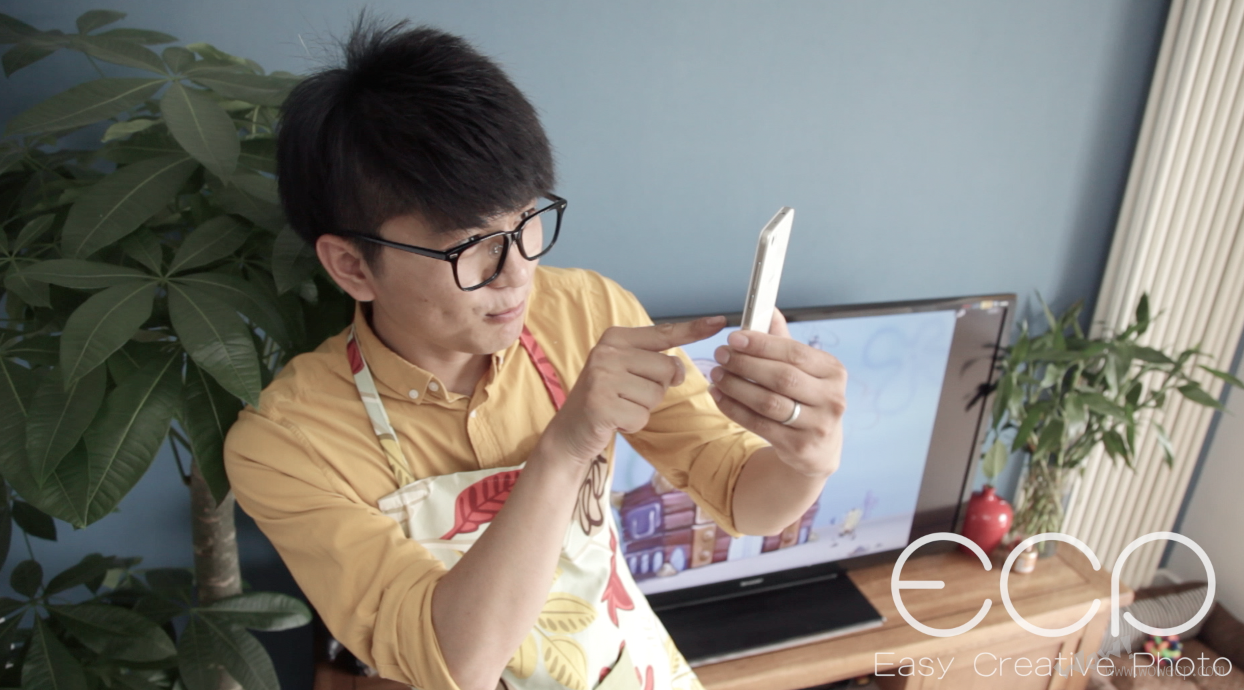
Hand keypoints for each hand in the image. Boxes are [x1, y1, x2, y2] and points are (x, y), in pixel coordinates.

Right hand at [544, 315, 727, 464]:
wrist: (570, 430)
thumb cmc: (605, 397)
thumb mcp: (625, 370)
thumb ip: (653, 363)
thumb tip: (678, 370)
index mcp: (615, 338)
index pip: (663, 333)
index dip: (693, 329)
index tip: (719, 322)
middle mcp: (607, 352)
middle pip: (667, 369)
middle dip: (656, 388)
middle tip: (628, 393)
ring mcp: (602, 377)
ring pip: (657, 395)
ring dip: (643, 408)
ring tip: (619, 405)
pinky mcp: (601, 404)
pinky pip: (642, 416)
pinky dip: (633, 424)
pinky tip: (614, 419)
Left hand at [708, 309, 845, 477]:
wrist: (819, 449)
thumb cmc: (807, 399)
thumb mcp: (804, 370)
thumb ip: (784, 342)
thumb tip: (768, 309)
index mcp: (834, 372)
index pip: (795, 353)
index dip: (762, 344)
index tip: (733, 338)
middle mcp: (832, 399)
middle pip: (782, 377)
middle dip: (745, 364)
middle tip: (720, 355)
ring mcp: (818, 425)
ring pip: (768, 402)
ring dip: (736, 386)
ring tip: (716, 375)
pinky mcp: (799, 447)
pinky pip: (759, 424)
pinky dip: (734, 409)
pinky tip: (719, 396)